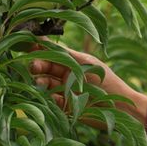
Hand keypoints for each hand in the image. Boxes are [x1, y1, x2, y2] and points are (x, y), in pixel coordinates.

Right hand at [28, 45, 146, 120]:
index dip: (39, 49)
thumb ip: (64, 54)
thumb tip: (42, 38)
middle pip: (46, 68)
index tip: (27, 45)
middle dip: (38, 66)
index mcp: (72, 62)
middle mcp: (66, 75)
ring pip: (45, 84)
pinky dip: (50, 99)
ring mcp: (65, 91)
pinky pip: (51, 101)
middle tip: (33, 67)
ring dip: (41, 82)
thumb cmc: (106, 81)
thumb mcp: (85, 64)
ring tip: (41, 83)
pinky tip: (54, 98)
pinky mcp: (65, 107)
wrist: (119, 108)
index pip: (51, 53)